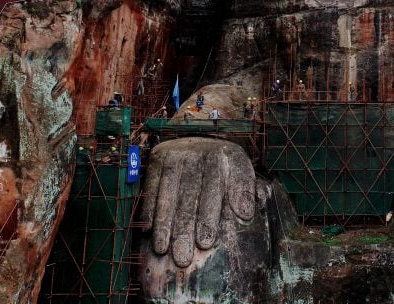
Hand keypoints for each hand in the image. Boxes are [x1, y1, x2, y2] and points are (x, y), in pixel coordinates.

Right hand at [139, 138, 255, 266]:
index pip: (212, 190)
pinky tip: (147, 230)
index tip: (205, 243)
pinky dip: (149, 209)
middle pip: (188, 196)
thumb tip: (245, 214)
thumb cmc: (223, 163)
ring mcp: (174, 154)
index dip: (208, 218)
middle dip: (184, 229)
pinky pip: (151, 187)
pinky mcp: (157, 157)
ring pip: (167, 194)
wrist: (201, 136)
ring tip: (162, 249)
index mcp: (218, 156)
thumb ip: (244, 190)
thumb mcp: (240, 168)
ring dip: (163, 224)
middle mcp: (195, 153)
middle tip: (182, 257)